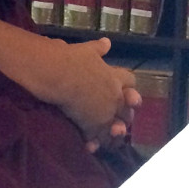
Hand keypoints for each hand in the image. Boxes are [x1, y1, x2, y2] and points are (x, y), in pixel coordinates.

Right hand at [50, 37, 140, 151]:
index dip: (129, 87)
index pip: (130, 81)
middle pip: (128, 109)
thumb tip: (107, 41)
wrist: (58, 74)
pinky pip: (99, 138)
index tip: (125, 92)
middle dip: (125, 114)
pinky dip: (96, 143)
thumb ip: (98, 48)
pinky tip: (91, 147)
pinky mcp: (93, 125)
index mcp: (114, 77)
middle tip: (119, 119)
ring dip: (114, 133)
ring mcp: (105, 112)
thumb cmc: (71, 59)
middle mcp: (114, 96)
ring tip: (107, 136)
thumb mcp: (86, 51)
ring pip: (117, 127)